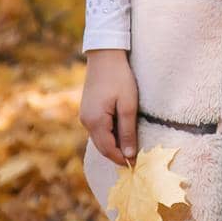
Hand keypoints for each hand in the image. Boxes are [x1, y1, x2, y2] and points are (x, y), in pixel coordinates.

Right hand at [79, 49, 138, 165]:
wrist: (105, 55)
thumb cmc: (120, 78)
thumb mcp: (128, 105)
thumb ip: (128, 130)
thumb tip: (129, 154)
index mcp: (95, 121)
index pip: (108, 149)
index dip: (121, 159)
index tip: (136, 165)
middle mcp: (86, 121)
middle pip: (102, 146)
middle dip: (117, 154)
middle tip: (134, 159)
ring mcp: (84, 115)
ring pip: (100, 138)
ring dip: (113, 144)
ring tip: (131, 145)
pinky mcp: (87, 109)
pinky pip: (98, 128)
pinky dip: (109, 134)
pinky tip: (121, 131)